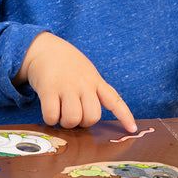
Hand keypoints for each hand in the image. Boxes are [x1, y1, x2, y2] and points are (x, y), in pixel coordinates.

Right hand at [14, 32, 136, 131]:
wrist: (45, 47)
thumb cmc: (67, 65)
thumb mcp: (87, 73)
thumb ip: (92, 91)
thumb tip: (89, 118)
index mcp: (96, 81)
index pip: (114, 100)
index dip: (125, 116)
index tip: (133, 129)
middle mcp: (84, 84)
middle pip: (92, 116)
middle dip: (83, 123)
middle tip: (74, 115)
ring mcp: (67, 86)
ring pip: (73, 118)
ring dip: (66, 123)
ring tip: (60, 114)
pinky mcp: (49, 89)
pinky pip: (52, 115)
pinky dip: (50, 119)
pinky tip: (49, 112)